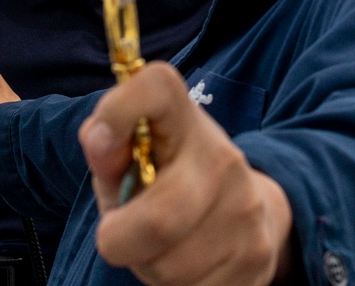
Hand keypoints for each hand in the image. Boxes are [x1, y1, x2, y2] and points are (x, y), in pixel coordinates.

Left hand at [79, 63, 293, 285]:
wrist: (253, 210)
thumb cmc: (173, 178)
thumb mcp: (136, 155)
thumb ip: (108, 148)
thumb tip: (97, 139)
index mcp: (186, 120)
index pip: (159, 88)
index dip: (121, 107)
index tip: (102, 138)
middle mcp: (223, 159)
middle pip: (158, 219)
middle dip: (120, 239)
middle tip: (115, 233)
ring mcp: (246, 211)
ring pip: (169, 267)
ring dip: (148, 265)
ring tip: (159, 243)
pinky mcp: (257, 260)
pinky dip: (176, 285)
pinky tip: (186, 261)